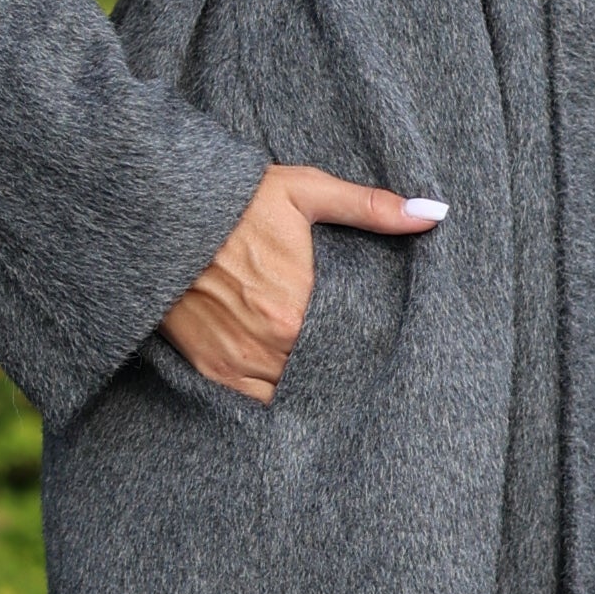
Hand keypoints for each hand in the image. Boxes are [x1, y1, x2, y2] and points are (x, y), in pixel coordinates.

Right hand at [166, 162, 445, 402]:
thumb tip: (433, 214)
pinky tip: (288, 380)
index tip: (377, 344)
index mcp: (298, 305)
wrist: (161, 211)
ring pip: (291, 392)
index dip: (366, 347)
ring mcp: (238, 360)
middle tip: (358, 364)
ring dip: (308, 384)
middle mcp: (270, 342)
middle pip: (323, 372)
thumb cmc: (235, 199)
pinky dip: (272, 395)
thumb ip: (369, 208)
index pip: (352, 345)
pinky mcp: (211, 368)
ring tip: (325, 371)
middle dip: (340, 367)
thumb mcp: (304, 191)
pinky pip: (253, 402)